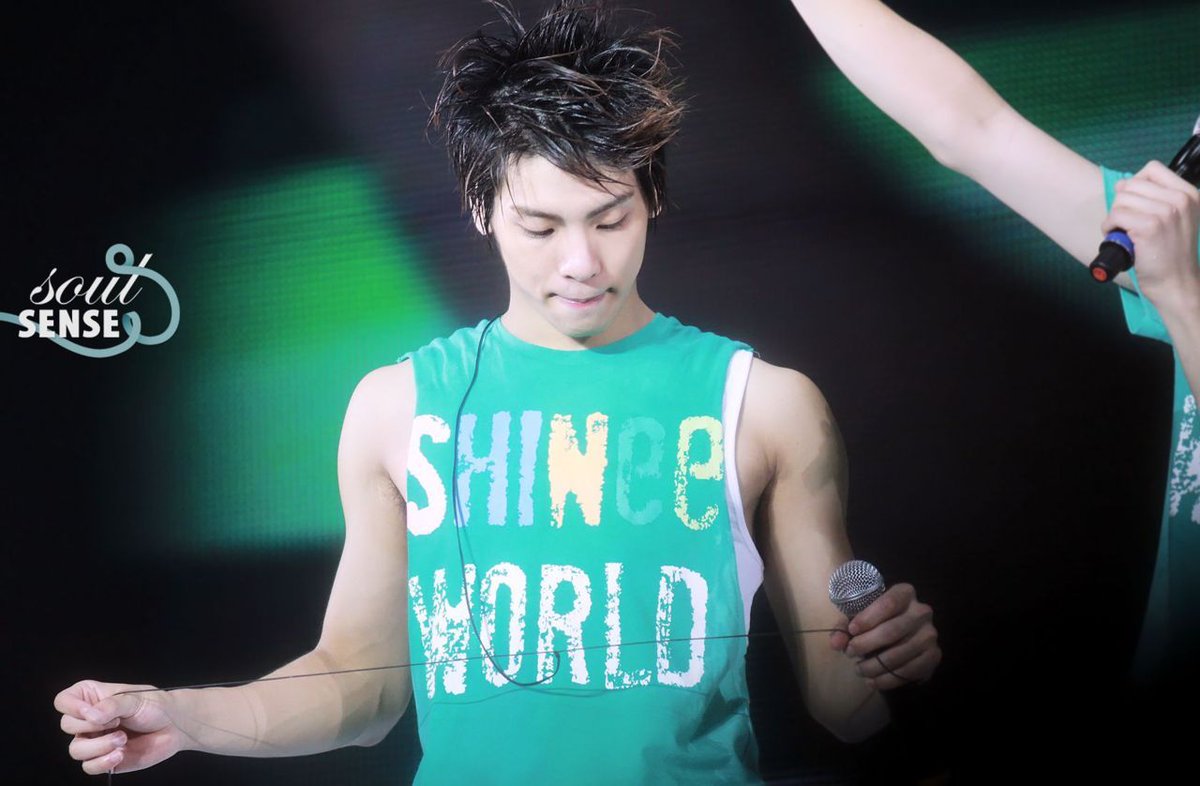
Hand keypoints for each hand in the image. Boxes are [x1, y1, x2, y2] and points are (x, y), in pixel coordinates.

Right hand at [54, 679, 185, 774]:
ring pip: (75, 749)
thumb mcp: (135, 699)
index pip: (63, 701)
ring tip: (122, 739)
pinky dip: (102, 762)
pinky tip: (120, 755)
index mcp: (93, 698)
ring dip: (99, 746)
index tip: (91, 711)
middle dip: (91, 726)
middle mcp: (89, 720)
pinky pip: (88, 767)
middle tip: (117, 722)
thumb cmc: (156, 706)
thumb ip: (112, 705)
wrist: (174, 727)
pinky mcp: (103, 759)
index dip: (72, 707)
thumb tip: (91, 715)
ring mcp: (95, 740)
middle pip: (66, 725)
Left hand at [828, 583, 939, 689]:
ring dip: (874, 666)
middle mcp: (922, 611)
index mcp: (905, 593)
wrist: (905, 636)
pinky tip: (873, 681)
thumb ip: (844, 627)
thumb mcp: (859, 618)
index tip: (851, 631)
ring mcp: (930, 634)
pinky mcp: (934, 656)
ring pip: (899, 654)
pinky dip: (887, 679)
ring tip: (859, 670)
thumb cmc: (877, 621)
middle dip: (866, 645)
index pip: (888, 603)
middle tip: (850, 653)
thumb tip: (836, 643)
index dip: (868, 618)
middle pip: (892, 631)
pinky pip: (909, 671)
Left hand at [1105, 160, 1199, 308]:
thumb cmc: (1171, 254)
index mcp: (1189, 194)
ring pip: (1121, 199)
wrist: (1177, 283)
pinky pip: (1115, 215)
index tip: (1135, 204)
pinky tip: (1117, 237)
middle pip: (1132, 184)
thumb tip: (1123, 184)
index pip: (1152, 169)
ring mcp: (1166, 212)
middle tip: (1127, 223)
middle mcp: (1180, 199)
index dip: (1136, 184)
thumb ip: (1156, 199)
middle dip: (1123, 203)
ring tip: (1123, 231)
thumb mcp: (1176, 219)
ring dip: (1115, 216)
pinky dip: (1109, 227)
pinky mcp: (1149, 226)